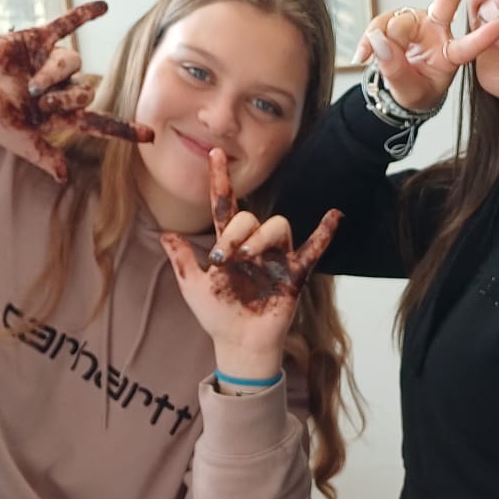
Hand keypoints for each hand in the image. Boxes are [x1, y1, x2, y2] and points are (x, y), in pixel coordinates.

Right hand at [0, 1, 153, 180]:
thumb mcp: (18, 139)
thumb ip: (43, 155)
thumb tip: (65, 178)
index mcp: (59, 114)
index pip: (99, 124)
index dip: (124, 130)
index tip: (150, 136)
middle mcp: (60, 87)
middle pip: (86, 90)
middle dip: (64, 95)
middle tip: (36, 98)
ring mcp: (51, 62)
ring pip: (75, 62)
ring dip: (54, 73)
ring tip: (30, 80)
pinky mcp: (39, 39)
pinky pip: (67, 24)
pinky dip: (84, 14)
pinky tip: (105, 5)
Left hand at [158, 149, 340, 369]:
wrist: (238, 343)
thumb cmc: (217, 315)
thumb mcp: (193, 286)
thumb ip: (183, 259)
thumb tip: (165, 233)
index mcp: (230, 244)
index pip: (225, 206)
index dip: (220, 181)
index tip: (214, 155)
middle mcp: (254, 245)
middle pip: (251, 218)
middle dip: (236, 233)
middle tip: (224, 257)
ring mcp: (276, 258)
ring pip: (278, 226)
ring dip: (261, 238)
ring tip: (248, 258)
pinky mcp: (295, 274)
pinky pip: (313, 249)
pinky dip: (324, 234)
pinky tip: (334, 216)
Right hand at [354, 0, 498, 110]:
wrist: (399, 89)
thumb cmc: (415, 91)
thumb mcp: (408, 92)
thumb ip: (396, 72)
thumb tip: (380, 43)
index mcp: (450, 55)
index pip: (468, 45)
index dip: (485, 36)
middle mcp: (438, 30)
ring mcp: (418, 22)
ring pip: (398, 20)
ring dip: (382, 39)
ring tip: (370, 59)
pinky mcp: (398, 19)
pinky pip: (380, 24)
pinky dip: (369, 40)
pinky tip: (362, 56)